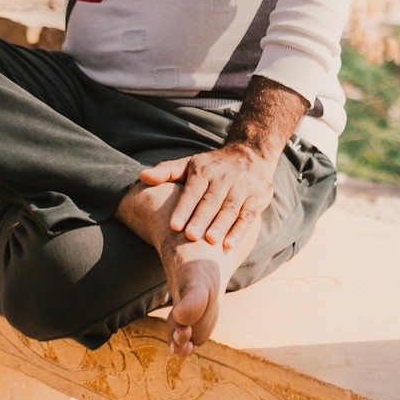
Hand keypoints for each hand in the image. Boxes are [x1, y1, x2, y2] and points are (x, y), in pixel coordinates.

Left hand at [138, 141, 276, 247]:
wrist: (251, 154)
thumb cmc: (212, 166)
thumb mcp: (189, 164)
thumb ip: (166, 172)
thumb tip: (142, 176)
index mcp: (204, 170)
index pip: (193, 190)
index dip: (184, 207)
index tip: (174, 225)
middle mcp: (224, 177)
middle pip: (212, 201)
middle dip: (201, 218)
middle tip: (190, 237)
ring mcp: (242, 187)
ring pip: (230, 208)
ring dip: (221, 225)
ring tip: (211, 242)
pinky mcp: (257, 197)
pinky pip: (247, 216)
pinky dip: (239, 231)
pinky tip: (229, 245)